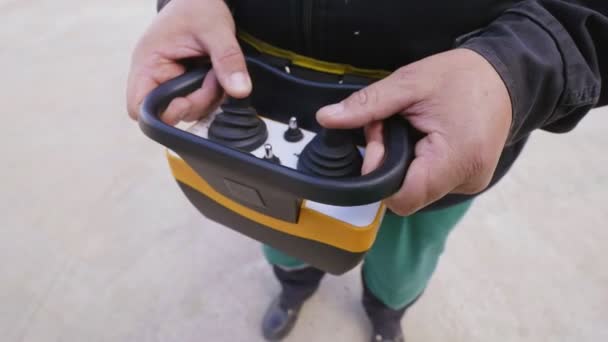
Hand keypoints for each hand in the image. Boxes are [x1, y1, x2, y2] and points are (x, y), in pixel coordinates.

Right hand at [126, 0, 250, 124]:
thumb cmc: (199, 7)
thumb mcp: (216, 30)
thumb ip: (228, 60)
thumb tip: (240, 91)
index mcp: (148, 63)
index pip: (137, 106)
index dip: (159, 115)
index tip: (185, 101)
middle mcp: (155, 76)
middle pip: (168, 113)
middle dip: (195, 103)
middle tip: (212, 79)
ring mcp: (170, 82)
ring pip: (187, 111)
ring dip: (207, 99)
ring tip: (216, 72)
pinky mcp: (185, 86)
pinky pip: (198, 104)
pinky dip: (211, 97)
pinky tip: (218, 78)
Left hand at [316, 49, 511, 215]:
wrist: (507, 74)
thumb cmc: (463, 76)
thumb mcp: (410, 82)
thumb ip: (368, 104)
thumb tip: (327, 118)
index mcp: (456, 158)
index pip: (401, 198)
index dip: (378, 174)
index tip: (378, 140)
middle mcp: (467, 180)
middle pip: (406, 195)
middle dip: (388, 164)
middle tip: (391, 127)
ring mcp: (470, 183)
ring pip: (417, 190)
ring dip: (403, 164)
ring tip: (413, 129)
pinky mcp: (469, 179)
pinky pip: (431, 183)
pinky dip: (419, 164)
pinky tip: (425, 139)